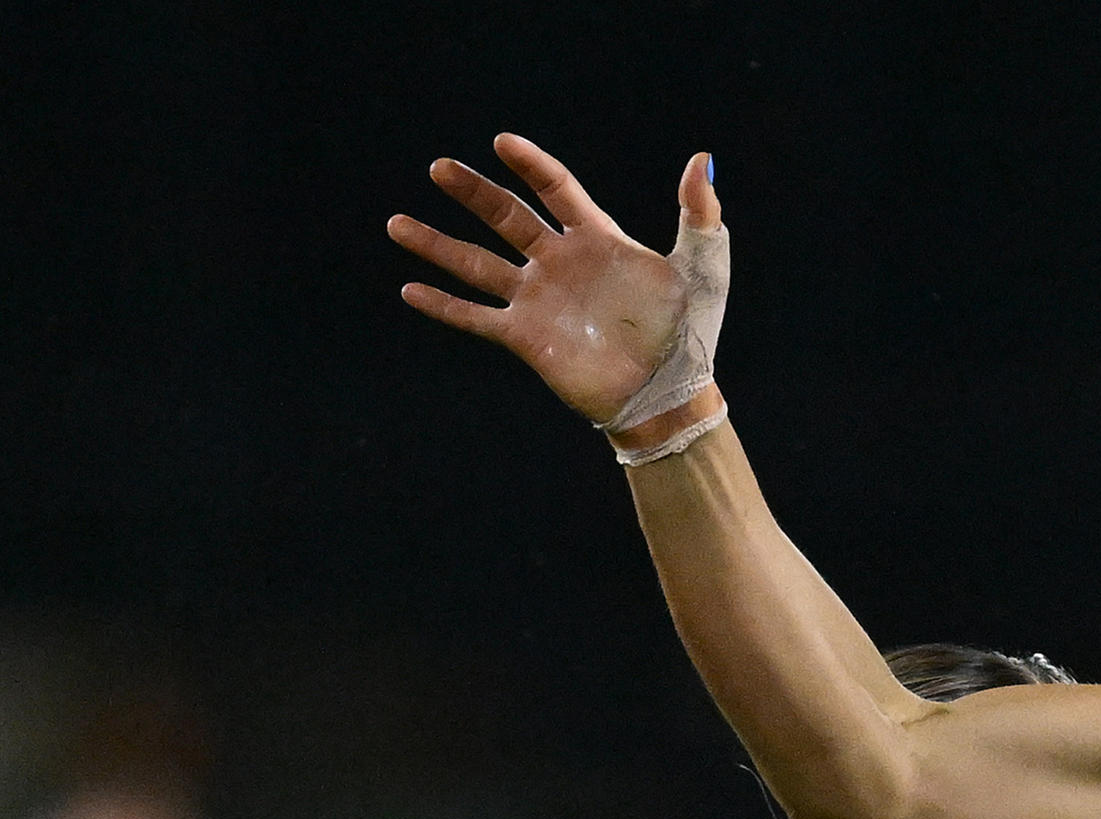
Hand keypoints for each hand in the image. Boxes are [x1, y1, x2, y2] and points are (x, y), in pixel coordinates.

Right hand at [390, 136, 726, 438]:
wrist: (670, 395)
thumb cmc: (693, 333)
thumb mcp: (703, 266)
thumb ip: (699, 213)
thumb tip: (701, 159)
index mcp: (597, 239)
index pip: (555, 190)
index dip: (531, 165)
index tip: (502, 142)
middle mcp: (559, 264)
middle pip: (505, 217)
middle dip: (471, 193)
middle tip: (438, 168)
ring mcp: (538, 300)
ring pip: (477, 263)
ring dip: (437, 245)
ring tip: (397, 224)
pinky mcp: (526, 338)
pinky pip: (475, 317)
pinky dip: (443, 305)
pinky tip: (409, 289)